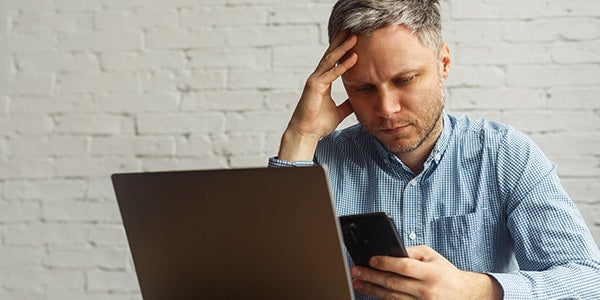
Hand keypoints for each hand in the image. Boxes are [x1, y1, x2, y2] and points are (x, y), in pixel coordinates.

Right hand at [277, 33, 358, 161]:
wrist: (306, 134)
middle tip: (353, 29)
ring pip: (330, 60)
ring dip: (343, 48)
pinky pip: (331, 74)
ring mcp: (315, 80)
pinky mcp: (314, 86)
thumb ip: (347, 104)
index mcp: (322, 82)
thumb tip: (358, 101)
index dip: (342, 49)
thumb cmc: (319, 124)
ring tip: (354, 37)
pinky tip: (353, 57)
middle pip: (331, 55)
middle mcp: (317, 78)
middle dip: (342, 42)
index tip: (352, 39)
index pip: (333, 61)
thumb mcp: (339, 112)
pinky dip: (343, 66)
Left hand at [351, 245, 502, 299]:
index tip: (370, 259)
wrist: (463, 294)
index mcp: (431, 273)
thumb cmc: (444, 273)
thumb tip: (389, 250)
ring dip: (372, 290)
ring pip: (391, 298)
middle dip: (371, 276)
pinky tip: (372, 292)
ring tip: (358, 282)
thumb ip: (411, 252)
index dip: (385, 263)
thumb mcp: (431, 256)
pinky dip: (382, 299)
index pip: (404, 267)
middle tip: (356, 271)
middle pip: (393, 283)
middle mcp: (426, 290)